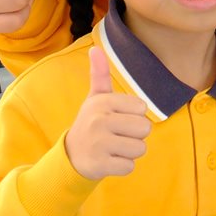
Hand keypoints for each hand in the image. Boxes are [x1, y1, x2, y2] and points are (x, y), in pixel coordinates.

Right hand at [65, 47, 151, 179]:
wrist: (71, 155)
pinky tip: (109, 160)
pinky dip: (123, 166)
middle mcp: (99, 120)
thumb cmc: (91, 123)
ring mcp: (98, 144)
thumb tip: (95, 48)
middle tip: (117, 136)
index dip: (134, 116)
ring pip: (140, 149)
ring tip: (113, 148)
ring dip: (130, 152)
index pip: (142, 108)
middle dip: (135, 135)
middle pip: (145, 129)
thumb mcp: (95, 98)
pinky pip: (130, 167)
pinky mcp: (99, 165)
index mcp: (102, 102)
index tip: (118, 119)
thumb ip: (100, 74)